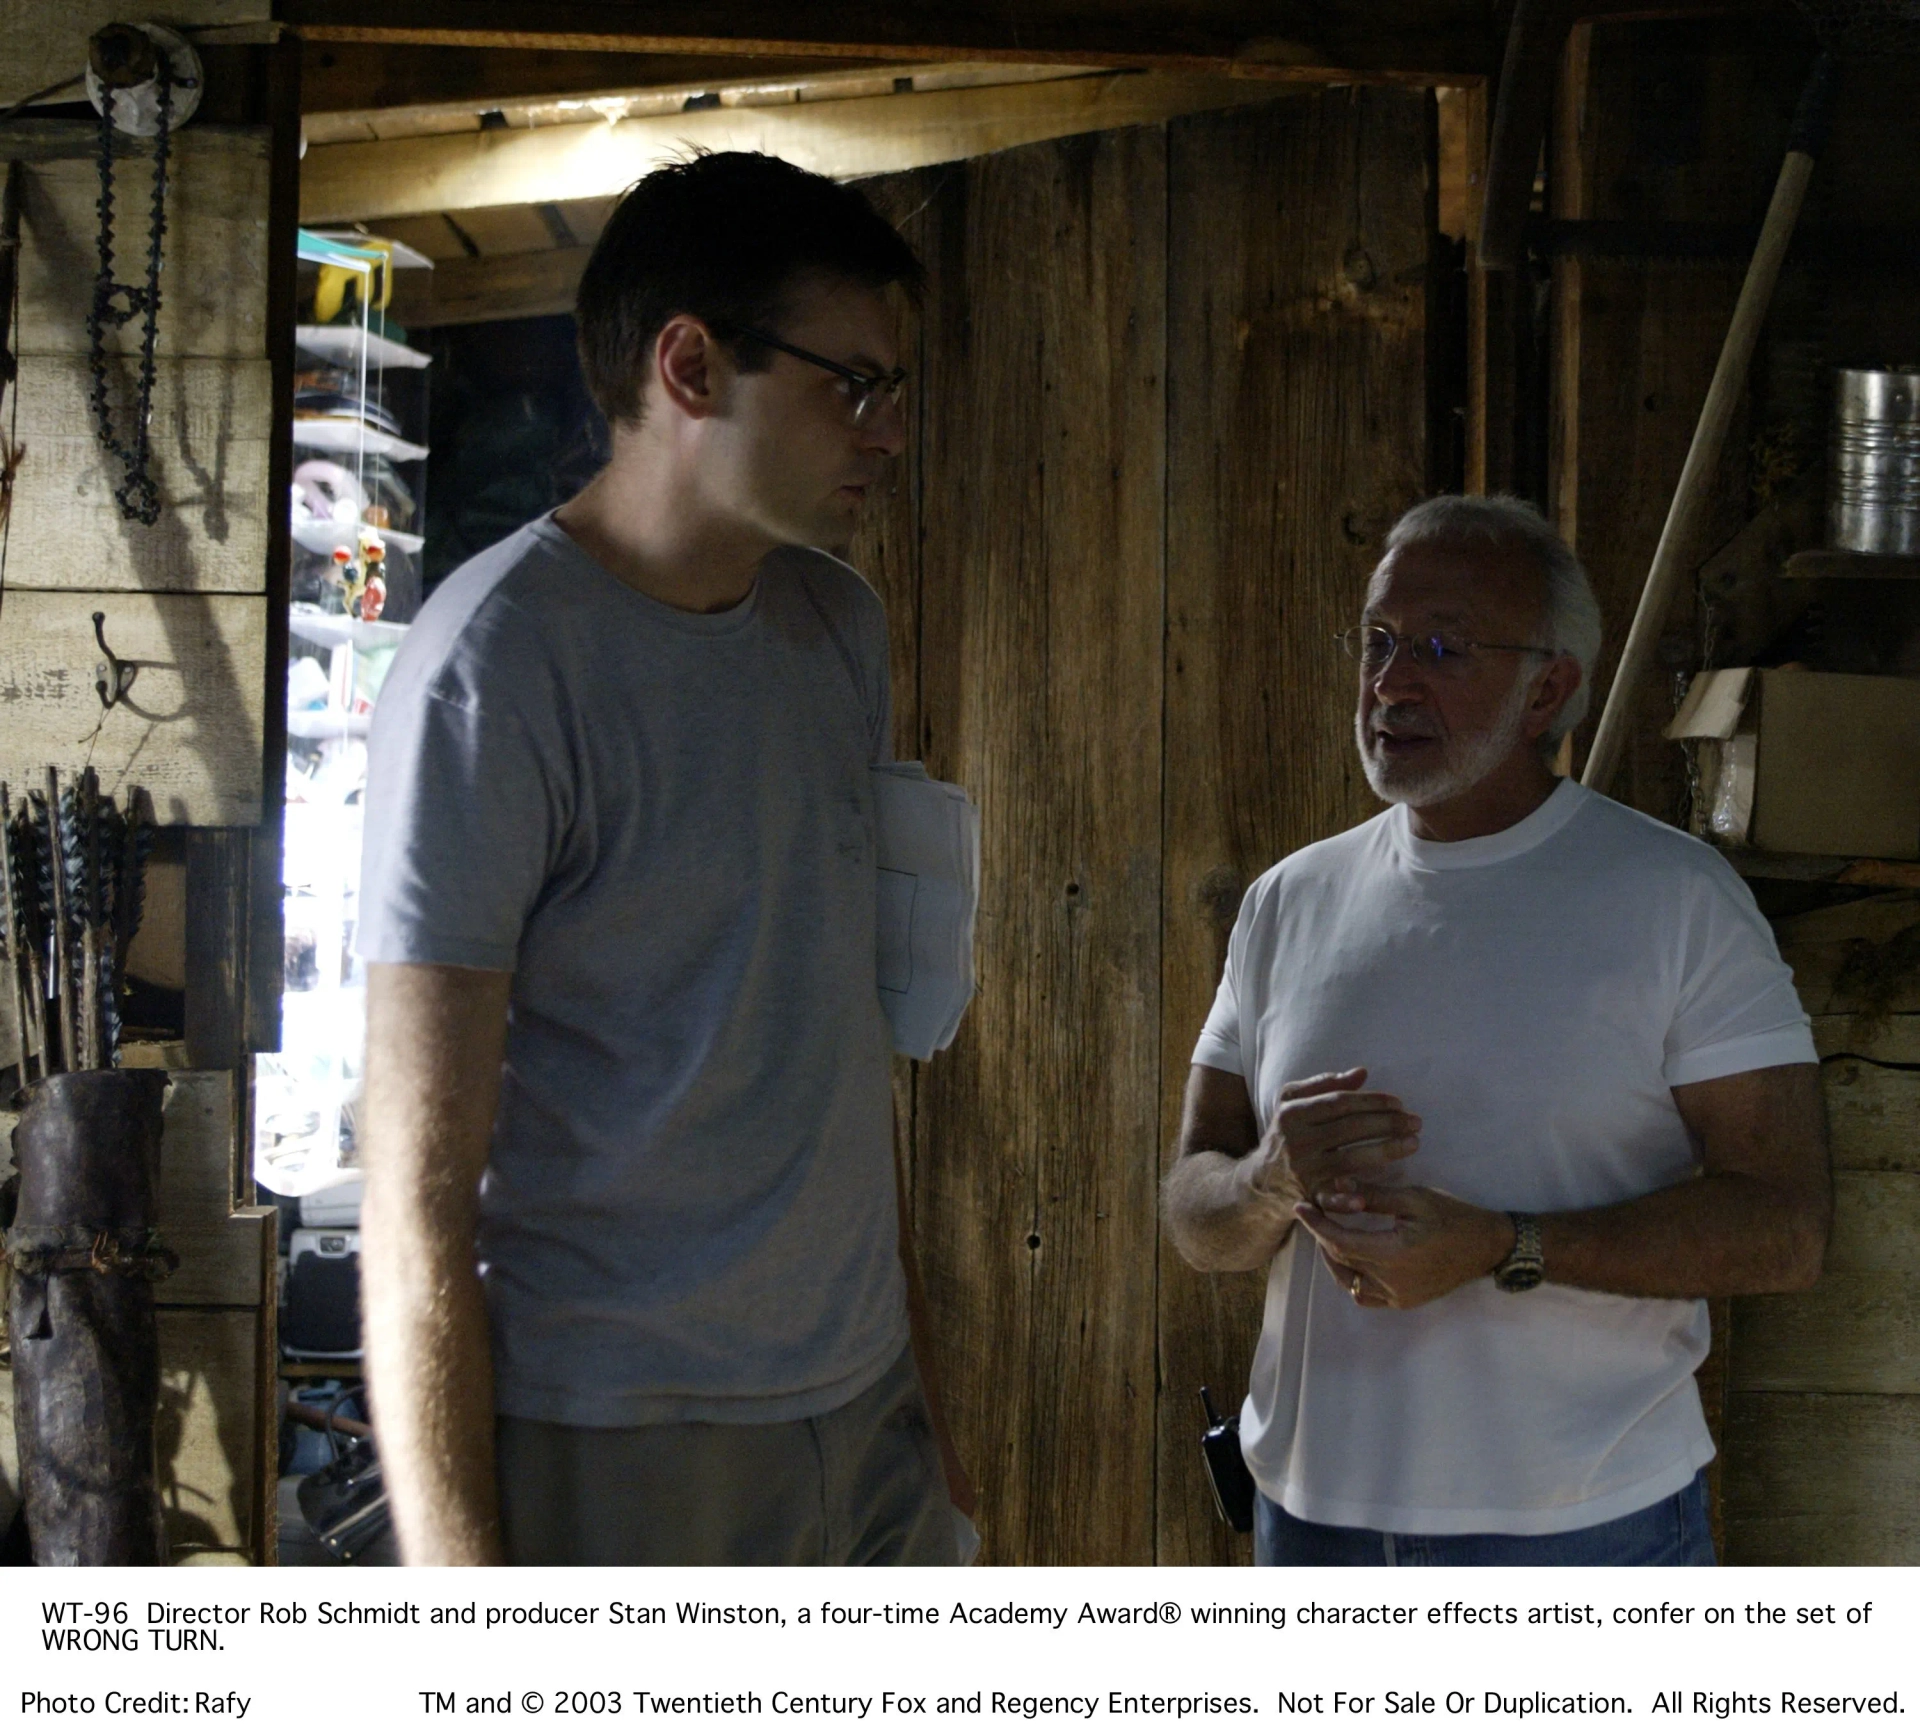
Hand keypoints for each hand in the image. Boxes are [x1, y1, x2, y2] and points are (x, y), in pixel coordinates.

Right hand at [1241, 1067, 1420, 1215]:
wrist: (1261, 1181)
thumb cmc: (1286, 1135)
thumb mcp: (1292, 1103)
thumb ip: (1325, 1085)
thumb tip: (1361, 1073)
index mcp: (1293, 1114)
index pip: (1341, 1103)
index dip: (1373, 1102)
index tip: (1399, 1103)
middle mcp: (1297, 1141)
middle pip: (1350, 1129)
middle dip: (1388, 1124)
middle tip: (1416, 1123)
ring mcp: (1303, 1171)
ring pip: (1350, 1160)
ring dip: (1386, 1152)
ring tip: (1414, 1144)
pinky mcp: (1308, 1197)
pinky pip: (1330, 1200)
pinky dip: (1346, 1201)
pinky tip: (1366, 1198)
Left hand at [1296, 1184, 1513, 1309]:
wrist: (1488, 1246)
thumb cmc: (1453, 1217)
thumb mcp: (1414, 1198)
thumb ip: (1374, 1194)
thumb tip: (1336, 1185)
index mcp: (1394, 1254)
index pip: (1340, 1241)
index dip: (1317, 1224)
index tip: (1301, 1206)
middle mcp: (1392, 1282)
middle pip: (1340, 1260)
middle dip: (1322, 1236)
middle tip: (1314, 1214)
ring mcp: (1398, 1297)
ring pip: (1348, 1282)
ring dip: (1333, 1259)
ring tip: (1330, 1234)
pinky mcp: (1405, 1302)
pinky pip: (1365, 1296)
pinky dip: (1351, 1278)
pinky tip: (1351, 1257)